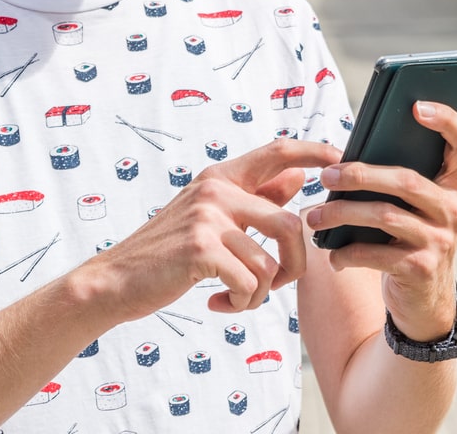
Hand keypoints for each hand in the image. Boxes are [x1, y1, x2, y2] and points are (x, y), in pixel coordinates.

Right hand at [89, 139, 339, 318]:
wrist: (114, 282)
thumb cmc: (166, 253)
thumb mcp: (209, 215)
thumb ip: (253, 196)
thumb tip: (297, 177)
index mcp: (221, 177)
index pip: (278, 151)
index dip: (315, 151)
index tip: (342, 157)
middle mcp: (216, 190)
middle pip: (291, 223)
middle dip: (296, 264)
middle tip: (279, 284)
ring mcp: (208, 217)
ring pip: (272, 261)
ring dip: (264, 292)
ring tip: (241, 299)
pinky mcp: (201, 249)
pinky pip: (250, 282)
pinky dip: (243, 303)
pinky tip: (220, 305)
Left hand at [306, 101, 456, 339]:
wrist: (425, 299)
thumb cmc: (410, 235)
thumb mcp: (417, 205)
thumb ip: (400, 176)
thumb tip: (350, 152)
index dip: (446, 120)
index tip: (416, 105)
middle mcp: (456, 209)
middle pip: (406, 180)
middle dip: (360, 175)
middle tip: (327, 175)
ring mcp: (441, 240)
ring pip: (385, 215)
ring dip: (342, 213)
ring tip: (313, 217)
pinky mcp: (421, 269)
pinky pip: (375, 253)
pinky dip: (346, 252)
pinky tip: (330, 252)